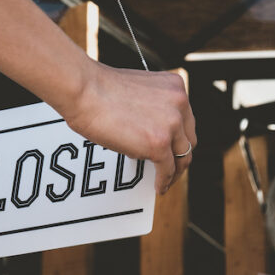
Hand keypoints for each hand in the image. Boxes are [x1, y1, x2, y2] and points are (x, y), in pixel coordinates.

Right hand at [64, 65, 195, 193]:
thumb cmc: (98, 88)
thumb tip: (147, 133)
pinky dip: (163, 181)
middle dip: (180, 157)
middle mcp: (179, 104)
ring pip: (182, 157)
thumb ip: (150, 108)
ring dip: (175, 173)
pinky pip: (167, 170)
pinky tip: (158, 187)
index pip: (186, 119)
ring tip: (166, 182)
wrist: (84, 90)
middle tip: (172, 168)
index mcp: (175, 87)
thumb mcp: (137, 91)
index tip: (173, 148)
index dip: (180, 138)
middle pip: (189, 139)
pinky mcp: (158, 144)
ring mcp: (171, 124)